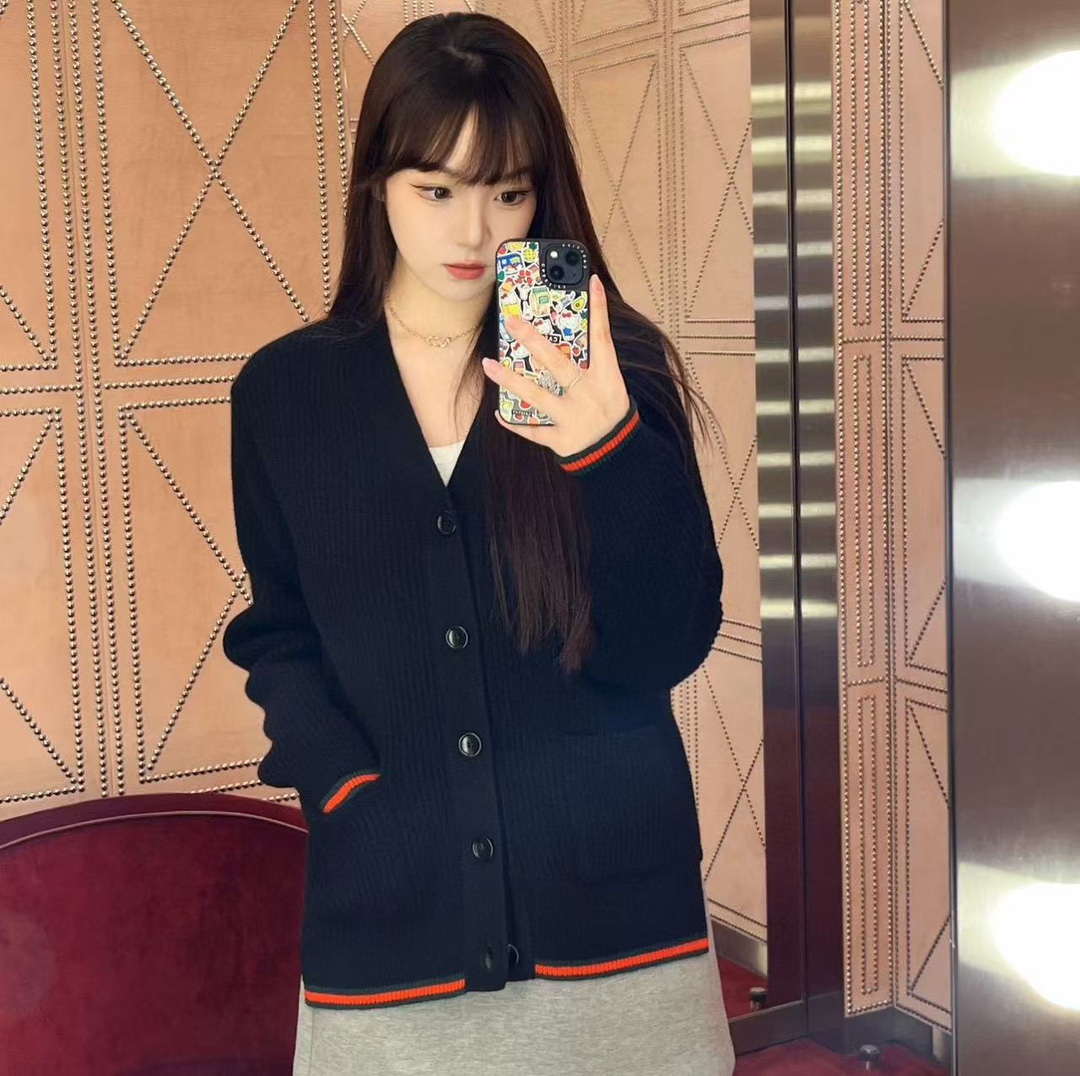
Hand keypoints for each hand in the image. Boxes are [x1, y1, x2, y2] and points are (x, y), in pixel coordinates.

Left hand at [481, 274, 631, 457]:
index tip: (589, 281)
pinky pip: (533, 430)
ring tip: (489, 364)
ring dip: (510, 379)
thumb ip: (592, 361)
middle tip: (510, 321)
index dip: (598, 309)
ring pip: (536, 395)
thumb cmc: (610, 411)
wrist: (617, 453)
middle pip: (557, 363)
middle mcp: (588, 395)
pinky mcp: (561, 440)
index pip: (602, 338)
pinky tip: (498, 411)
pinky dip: (514, 423)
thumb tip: (566, 333)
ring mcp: (573, 418)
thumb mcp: (610, 384)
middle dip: (532, 340)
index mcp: (606, 378)